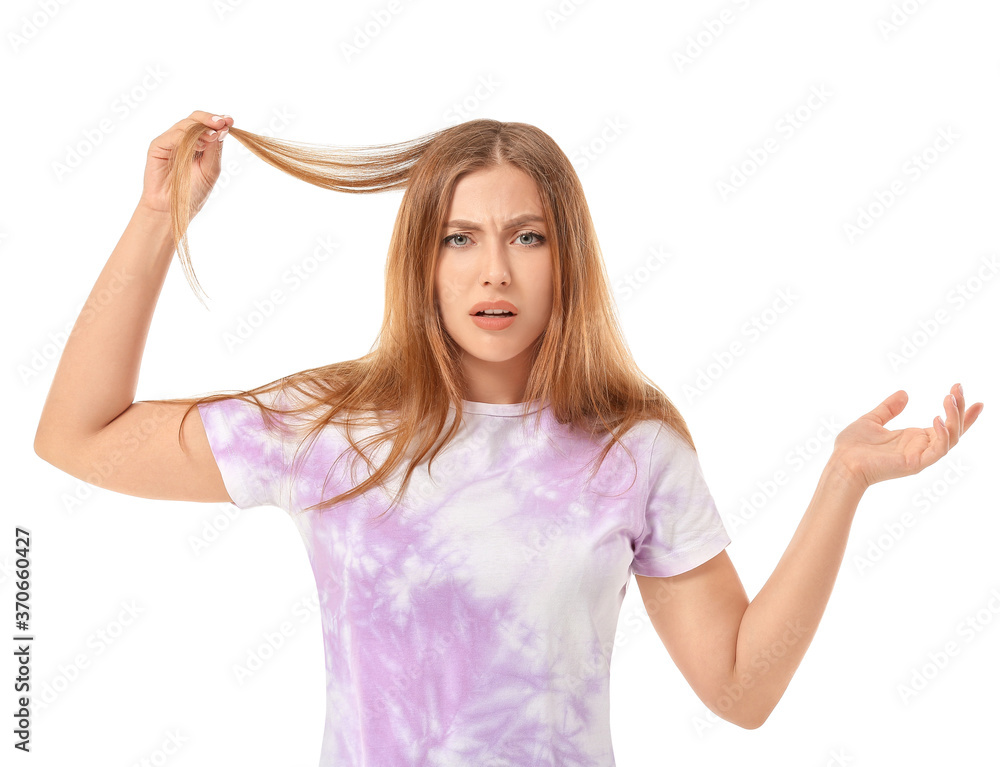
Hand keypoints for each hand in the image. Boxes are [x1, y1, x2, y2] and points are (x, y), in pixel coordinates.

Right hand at [138, 110, 234, 217]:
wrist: (174, 208)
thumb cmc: (193, 192)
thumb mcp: (211, 169)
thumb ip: (215, 149)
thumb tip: (221, 129)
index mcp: (199, 144)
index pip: (208, 126)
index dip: (219, 120)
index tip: (230, 121)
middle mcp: (184, 139)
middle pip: (196, 119)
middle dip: (210, 119)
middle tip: (222, 122)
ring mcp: (171, 141)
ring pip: (185, 124)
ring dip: (201, 128)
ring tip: (213, 136)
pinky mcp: (158, 146)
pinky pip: (172, 135)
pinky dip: (186, 136)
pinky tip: (198, 145)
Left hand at [832, 383, 983, 490]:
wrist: (841, 463)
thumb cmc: (852, 447)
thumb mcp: (872, 420)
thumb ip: (889, 408)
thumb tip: (905, 393)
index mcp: (913, 439)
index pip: (945, 425)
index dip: (959, 412)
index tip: (968, 394)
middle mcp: (921, 447)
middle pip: (953, 429)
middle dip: (960, 409)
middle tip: (958, 388)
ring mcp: (920, 456)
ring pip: (951, 438)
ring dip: (955, 418)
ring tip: (949, 397)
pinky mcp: (915, 464)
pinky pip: (938, 450)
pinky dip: (943, 434)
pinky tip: (937, 418)